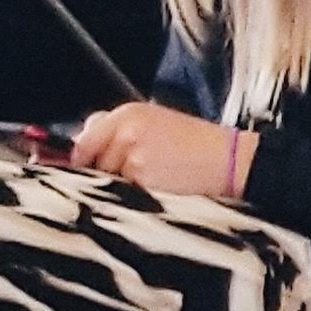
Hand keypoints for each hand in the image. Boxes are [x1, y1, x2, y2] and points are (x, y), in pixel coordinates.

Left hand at [70, 101, 248, 196]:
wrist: (231, 161)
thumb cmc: (200, 145)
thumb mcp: (158, 122)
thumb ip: (119, 130)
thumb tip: (80, 146)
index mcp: (130, 113)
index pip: (86, 136)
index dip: (80, 156)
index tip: (80, 166)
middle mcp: (127, 131)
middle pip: (93, 160)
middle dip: (106, 170)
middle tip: (140, 171)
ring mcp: (132, 156)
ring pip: (107, 179)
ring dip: (122, 185)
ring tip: (156, 178)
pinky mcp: (142, 180)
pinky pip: (124, 194)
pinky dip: (137, 196)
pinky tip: (160, 188)